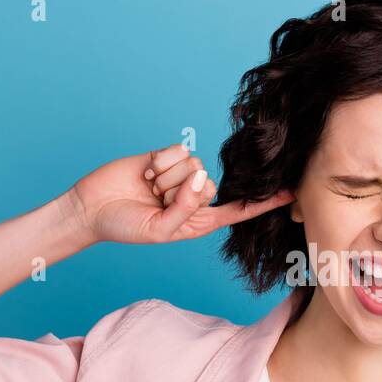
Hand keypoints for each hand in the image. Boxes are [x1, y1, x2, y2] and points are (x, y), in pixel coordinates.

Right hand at [68, 143, 294, 244]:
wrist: (92, 207)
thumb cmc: (125, 226)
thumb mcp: (160, 230)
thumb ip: (184, 209)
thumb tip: (201, 177)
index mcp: (199, 220)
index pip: (237, 210)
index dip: (263, 203)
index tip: (289, 194)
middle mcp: (195, 195)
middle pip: (212, 184)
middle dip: (182, 192)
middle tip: (157, 201)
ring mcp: (181, 174)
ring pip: (195, 165)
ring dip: (167, 178)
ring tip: (148, 189)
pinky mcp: (166, 156)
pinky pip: (178, 151)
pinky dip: (159, 163)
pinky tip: (145, 173)